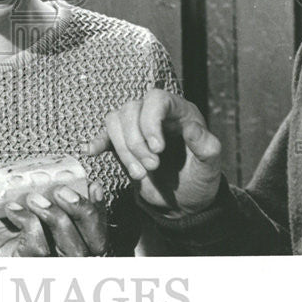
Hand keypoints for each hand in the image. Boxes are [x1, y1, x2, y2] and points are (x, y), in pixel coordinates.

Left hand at [0, 176, 108, 256]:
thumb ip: (17, 176)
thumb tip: (45, 167)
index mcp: (48, 228)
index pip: (89, 227)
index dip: (97, 208)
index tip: (92, 184)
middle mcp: (46, 248)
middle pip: (93, 245)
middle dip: (87, 215)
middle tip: (64, 192)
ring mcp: (31, 260)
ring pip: (72, 253)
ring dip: (59, 220)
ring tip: (35, 198)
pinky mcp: (12, 267)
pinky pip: (38, 253)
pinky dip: (32, 227)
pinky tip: (12, 210)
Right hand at [87, 89, 221, 215]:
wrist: (183, 202)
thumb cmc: (199, 181)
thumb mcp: (209, 167)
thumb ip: (206, 146)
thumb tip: (192, 128)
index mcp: (180, 112)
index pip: (157, 99)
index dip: (151, 120)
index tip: (157, 149)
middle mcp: (155, 114)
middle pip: (131, 110)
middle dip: (136, 142)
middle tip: (152, 166)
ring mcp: (137, 127)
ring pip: (115, 121)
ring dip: (123, 149)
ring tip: (140, 173)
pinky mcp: (122, 143)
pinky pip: (105, 134)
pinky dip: (98, 141)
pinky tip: (92, 151)